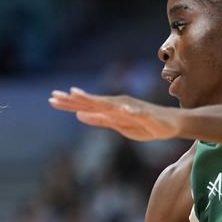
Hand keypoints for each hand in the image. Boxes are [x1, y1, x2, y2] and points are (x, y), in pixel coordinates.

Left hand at [49, 87, 179, 140]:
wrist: (170, 124)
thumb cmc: (143, 124)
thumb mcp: (117, 125)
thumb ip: (98, 119)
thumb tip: (78, 115)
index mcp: (110, 109)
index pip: (86, 105)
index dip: (69, 103)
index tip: (51, 99)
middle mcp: (118, 105)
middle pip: (92, 102)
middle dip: (74, 100)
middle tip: (55, 96)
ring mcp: (131, 108)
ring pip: (110, 105)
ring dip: (95, 100)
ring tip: (79, 96)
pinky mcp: (145, 115)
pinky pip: (136, 113)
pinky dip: (128, 111)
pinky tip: (122, 110)